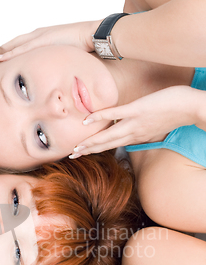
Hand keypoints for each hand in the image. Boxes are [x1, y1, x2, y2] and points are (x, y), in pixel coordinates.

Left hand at [0, 20, 101, 60]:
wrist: (92, 36)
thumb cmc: (83, 47)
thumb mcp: (67, 55)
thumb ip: (60, 61)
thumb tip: (59, 74)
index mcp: (45, 37)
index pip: (25, 44)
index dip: (13, 51)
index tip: (3, 59)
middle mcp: (40, 34)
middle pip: (16, 43)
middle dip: (4, 50)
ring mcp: (39, 36)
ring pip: (16, 45)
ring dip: (4, 52)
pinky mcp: (41, 40)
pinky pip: (22, 48)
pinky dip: (10, 54)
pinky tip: (0, 58)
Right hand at [70, 86, 200, 155]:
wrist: (192, 108)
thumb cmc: (178, 113)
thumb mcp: (160, 127)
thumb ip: (146, 131)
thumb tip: (138, 133)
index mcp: (138, 136)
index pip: (114, 145)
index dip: (97, 150)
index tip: (84, 153)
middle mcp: (134, 133)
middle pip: (107, 144)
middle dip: (88, 150)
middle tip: (72, 156)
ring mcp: (135, 123)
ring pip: (108, 135)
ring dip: (90, 142)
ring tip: (76, 148)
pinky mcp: (137, 110)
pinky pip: (115, 114)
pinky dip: (100, 117)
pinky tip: (87, 120)